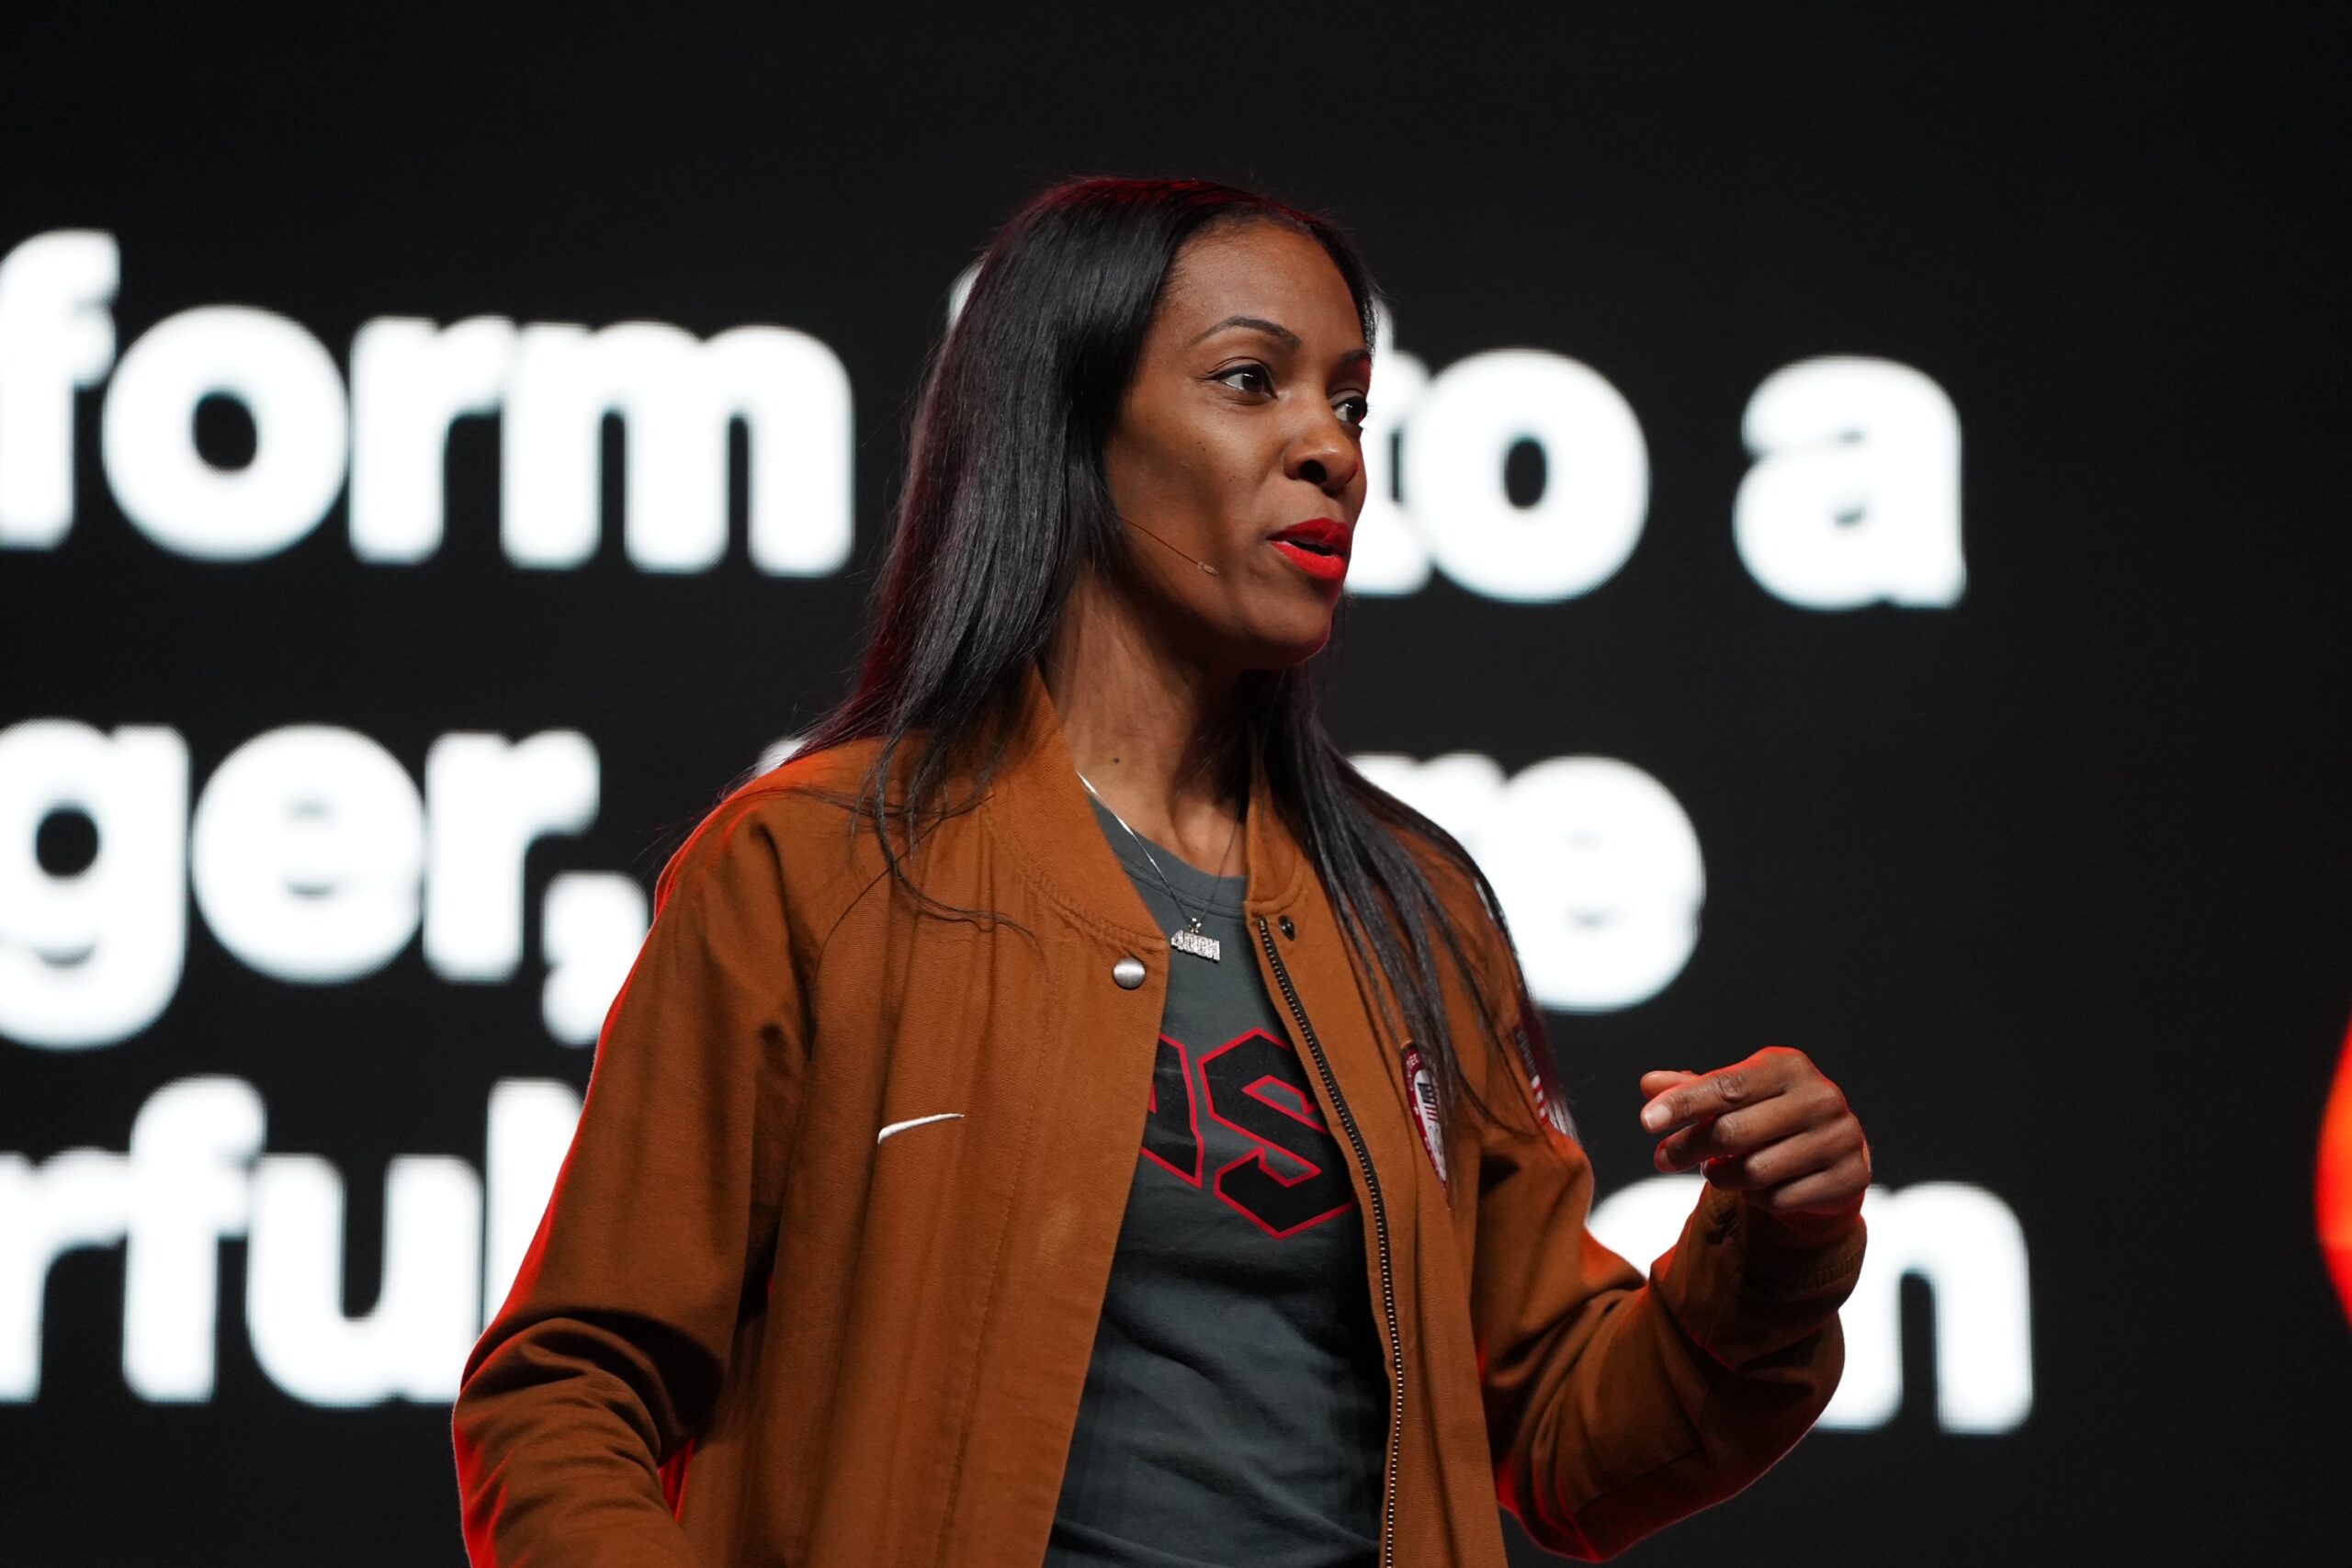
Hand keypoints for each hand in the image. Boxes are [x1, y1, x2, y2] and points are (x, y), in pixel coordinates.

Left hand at [1638, 1046, 1869, 1236]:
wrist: (1831, 1152)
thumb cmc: (1768, 1116)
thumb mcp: (1732, 1096)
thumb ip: (1691, 1090)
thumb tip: (1648, 1083)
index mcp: (1788, 1066)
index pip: (1726, 1087)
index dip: (1683, 1105)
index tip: (1646, 1122)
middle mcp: (1820, 1098)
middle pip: (1734, 1132)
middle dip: (1688, 1148)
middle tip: (1662, 1159)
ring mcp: (1840, 1138)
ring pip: (1755, 1171)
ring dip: (1722, 1177)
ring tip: (1716, 1171)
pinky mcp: (1851, 1178)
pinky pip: (1779, 1199)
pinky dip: (1755, 1198)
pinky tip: (1754, 1188)